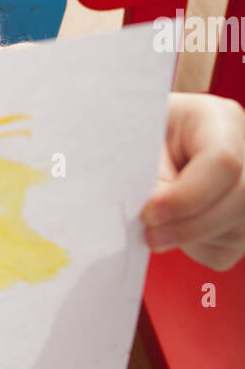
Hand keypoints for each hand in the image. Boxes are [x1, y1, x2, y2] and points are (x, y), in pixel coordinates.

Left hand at [141, 93, 244, 269]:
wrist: (136, 150)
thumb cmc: (133, 140)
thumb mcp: (136, 147)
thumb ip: (150, 178)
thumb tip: (158, 217)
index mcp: (218, 119)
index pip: (222, 162)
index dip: (186, 196)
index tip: (148, 213)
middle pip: (240, 199)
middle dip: (189, 226)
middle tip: (148, 234)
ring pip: (237, 230)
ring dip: (188, 239)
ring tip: (155, 228)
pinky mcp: (243, 220)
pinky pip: (226, 250)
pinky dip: (195, 248)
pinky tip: (174, 228)